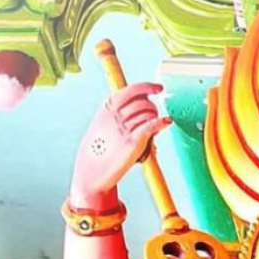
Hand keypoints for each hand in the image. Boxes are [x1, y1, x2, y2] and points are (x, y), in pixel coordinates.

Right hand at [70, 83, 169, 203]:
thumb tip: (139, 110)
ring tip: (154, 128)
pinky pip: (150, 126)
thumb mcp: (102, 124)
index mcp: (107, 108)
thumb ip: (117, 114)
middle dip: (152, 107)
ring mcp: (123, 128)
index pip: (131, 90)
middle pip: (143, 102)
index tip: (159, 88)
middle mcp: (115, 115)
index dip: (148, 87)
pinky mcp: (131, 142)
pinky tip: (167, 122)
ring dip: (155, 118)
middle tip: (154, 116)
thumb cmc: (99, 150)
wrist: (91, 171)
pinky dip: (161, 122)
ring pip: (148, 113)